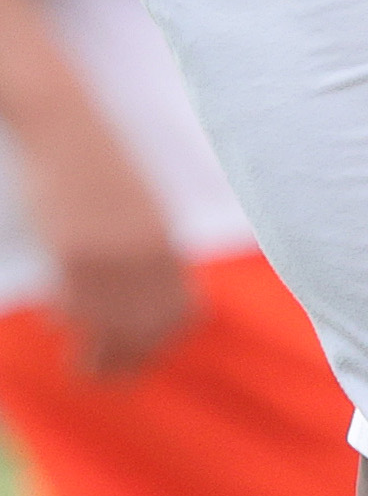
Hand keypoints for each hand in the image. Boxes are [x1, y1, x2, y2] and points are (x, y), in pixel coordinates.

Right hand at [18, 103, 194, 375]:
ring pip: (113, 331)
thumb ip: (148, 247)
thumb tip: (147, 284)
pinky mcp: (74, 251)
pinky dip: (67, 324)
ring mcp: (112, 255)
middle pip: (150, 332)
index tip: (141, 350)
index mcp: (167, 242)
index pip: (184, 314)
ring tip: (81, 366)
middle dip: (130, 361)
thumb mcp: (140, 206)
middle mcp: (147, 255)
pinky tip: (55, 322)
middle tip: (103, 371)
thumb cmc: (98, 163)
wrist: (67, 125)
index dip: (164, 340)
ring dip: (97, 359)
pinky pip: (77, 308)